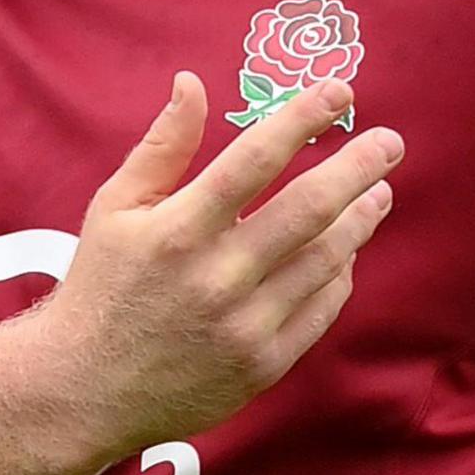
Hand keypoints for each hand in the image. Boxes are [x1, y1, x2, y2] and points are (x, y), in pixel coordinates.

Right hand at [43, 71, 400, 459]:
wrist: (84, 392)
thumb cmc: (102, 288)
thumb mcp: (115, 208)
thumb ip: (162, 146)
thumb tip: (193, 82)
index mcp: (177, 230)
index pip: (253, 160)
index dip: (301, 119)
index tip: (339, 91)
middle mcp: (215, 277)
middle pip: (307, 209)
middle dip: (357, 168)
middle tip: (389, 142)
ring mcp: (244, 325)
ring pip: (325, 259)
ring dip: (360, 219)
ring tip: (379, 191)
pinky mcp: (262, 365)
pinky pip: (321, 309)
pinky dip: (340, 274)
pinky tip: (348, 250)